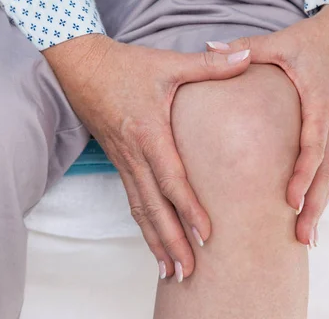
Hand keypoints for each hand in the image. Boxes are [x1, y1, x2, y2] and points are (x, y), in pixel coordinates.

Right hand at [44, 34, 250, 279]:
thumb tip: (246, 57)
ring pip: (140, 209)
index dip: (189, 209)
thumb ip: (209, 65)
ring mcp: (123, 160)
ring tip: (170, 271)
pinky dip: (143, 224)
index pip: (171, 179)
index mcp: (149, 133)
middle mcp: (134, 154)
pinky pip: (132, 199)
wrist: (81, 66)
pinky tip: (153, 239)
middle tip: (188, 271)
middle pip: (154, 207)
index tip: (206, 236)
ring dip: (155, 241)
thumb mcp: (168, 63)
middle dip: (171, 241)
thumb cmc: (126, 66)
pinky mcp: (118, 161)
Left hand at [207, 5, 328, 246]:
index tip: (288, 200)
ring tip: (307, 237)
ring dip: (321, 205)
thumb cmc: (313, 39)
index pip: (312, 146)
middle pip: (327, 171)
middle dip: (314, 206)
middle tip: (301, 239)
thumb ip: (246, 47)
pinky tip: (313, 210)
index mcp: (319, 102)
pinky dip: (324, 190)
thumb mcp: (281, 41)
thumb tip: (208, 44)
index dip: (302, 175)